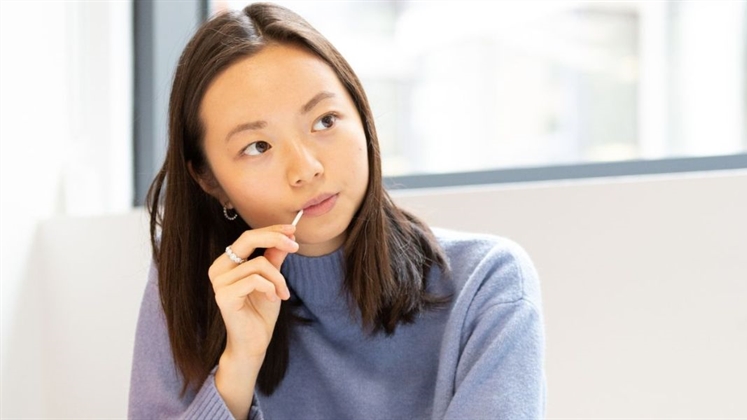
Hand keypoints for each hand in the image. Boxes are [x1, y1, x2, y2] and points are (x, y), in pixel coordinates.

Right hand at [208, 224, 298, 360]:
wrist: (254, 343)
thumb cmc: (260, 313)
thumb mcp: (272, 280)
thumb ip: (274, 258)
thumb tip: (286, 237)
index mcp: (227, 262)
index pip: (248, 237)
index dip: (271, 231)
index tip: (292, 230)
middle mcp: (219, 269)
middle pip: (247, 239)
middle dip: (275, 239)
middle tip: (295, 247)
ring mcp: (219, 282)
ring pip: (259, 264)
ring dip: (279, 279)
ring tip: (283, 294)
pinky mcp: (224, 296)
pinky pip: (255, 280)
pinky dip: (270, 288)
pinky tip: (273, 299)